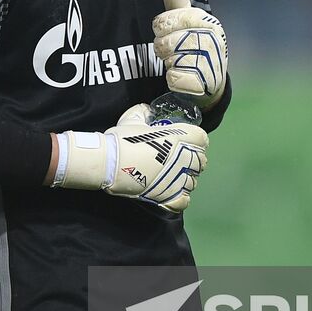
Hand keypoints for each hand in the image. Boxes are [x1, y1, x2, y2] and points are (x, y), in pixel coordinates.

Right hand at [52, 103, 207, 212]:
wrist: (109, 161)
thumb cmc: (122, 138)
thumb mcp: (134, 117)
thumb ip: (145, 112)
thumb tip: (147, 110)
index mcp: (178, 138)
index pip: (202, 138)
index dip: (196, 139)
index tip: (188, 141)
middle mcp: (182, 158)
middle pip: (201, 161)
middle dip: (194, 160)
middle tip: (181, 160)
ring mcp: (176, 179)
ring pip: (193, 182)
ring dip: (186, 179)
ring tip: (174, 177)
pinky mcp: (167, 195)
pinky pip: (184, 201)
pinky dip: (180, 198)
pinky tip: (172, 193)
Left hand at [153, 0, 227, 108]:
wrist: (209, 82)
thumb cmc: (193, 46)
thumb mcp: (185, 21)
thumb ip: (176, 0)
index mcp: (209, 23)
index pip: (173, 18)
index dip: (162, 25)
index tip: (164, 29)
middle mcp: (214, 42)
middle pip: (169, 41)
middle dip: (163, 46)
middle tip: (169, 50)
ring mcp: (211, 64)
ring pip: (171, 60)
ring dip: (167, 63)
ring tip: (175, 63)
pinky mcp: (204, 85)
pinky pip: (175, 79)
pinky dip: (172, 79)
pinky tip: (178, 77)